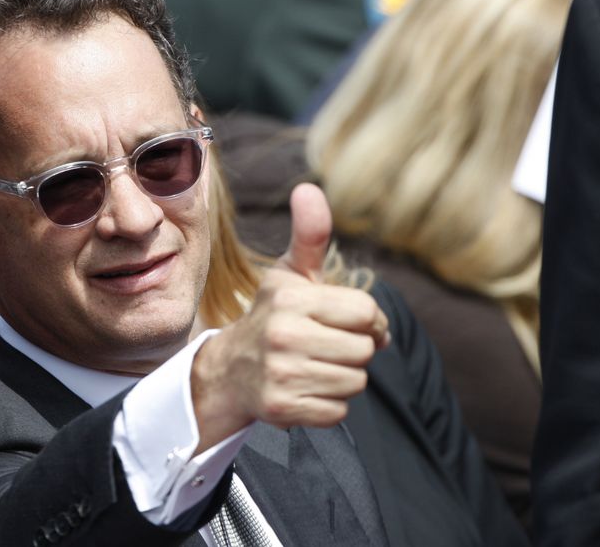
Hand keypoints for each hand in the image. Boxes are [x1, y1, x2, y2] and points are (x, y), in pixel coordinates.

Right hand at [191, 183, 388, 451]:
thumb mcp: (290, 275)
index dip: (369, 320)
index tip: (351, 323)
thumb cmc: (274, 317)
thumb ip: (310, 235)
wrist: (230, 371)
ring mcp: (280, 374)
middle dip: (355, 351)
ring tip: (314, 367)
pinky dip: (328, 405)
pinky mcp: (281, 408)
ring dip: (342, 378)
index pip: (366, 312)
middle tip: (327, 347)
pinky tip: (305, 390)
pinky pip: (338, 412)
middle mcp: (283, 334)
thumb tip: (308, 187)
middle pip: (365, 351)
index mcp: (290, 298)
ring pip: (355, 382)